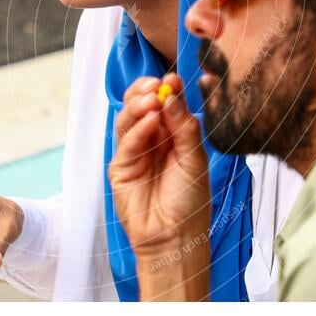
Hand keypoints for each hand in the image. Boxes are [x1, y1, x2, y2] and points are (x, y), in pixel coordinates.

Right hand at [109, 74, 211, 299]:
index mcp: (171, 133)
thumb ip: (185, 127)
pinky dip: (138, 129)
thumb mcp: (195, 159)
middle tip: (157, 84)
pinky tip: (150, 120)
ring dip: (139, 105)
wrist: (176, 237)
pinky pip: (126, 142)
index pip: (164, 103)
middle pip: (140, 105)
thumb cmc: (190, 201)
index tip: (174, 77)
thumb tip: (172, 95)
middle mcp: (151, 139)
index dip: (166, 88)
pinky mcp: (120, 167)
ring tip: (153, 98)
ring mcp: (133, 152)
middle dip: (146, 90)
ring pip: (128, 119)